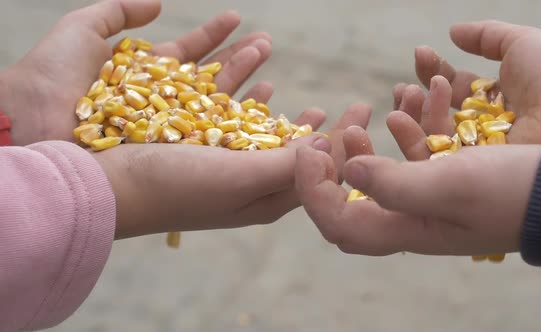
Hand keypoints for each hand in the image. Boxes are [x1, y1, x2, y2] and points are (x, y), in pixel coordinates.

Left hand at [0, 0, 272, 145]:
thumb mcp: (82, 29)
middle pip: (207, 78)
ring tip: (266, 59)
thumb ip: (119, 11)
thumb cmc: (50, 76)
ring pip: (213, 102)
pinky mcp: (171, 149)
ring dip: (241, 78)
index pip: (186, 53)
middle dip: (237, 58)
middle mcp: (160, 103)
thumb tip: (158, 3)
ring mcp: (167, 127)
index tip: (236, 19)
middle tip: (266, 43)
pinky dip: (234, 117)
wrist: (29, 123)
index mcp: (142, 75)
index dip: (211, 36)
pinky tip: (256, 101)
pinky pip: (208, 131)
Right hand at [94, 103, 370, 238]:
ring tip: (313, 103)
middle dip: (328, 135)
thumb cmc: (174, 186)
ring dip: (290, 119)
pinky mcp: (201, 149)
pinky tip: (265, 90)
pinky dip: (254, 106)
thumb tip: (331, 148)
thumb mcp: (238, 176)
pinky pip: (237, 124)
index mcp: (265, 200)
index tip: (365, 111)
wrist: (106, 184)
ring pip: (269, 139)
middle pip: (299, 158)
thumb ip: (286, 163)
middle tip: (355, 111)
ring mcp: (224, 168)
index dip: (345, 144)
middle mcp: (248, 187)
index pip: (318, 172)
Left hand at [295, 126, 540, 255]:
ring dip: (362, 149)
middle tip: (325, 138)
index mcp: (403, 231)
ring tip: (361, 118)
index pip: (337, 223)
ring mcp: (425, 203)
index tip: (310, 151)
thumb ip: (395, 184)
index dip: (313, 190)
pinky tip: (404, 108)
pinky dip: (400, 137)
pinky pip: (408, 162)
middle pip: (348, 204)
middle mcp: (408, 222)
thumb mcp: (450, 186)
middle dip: (328, 170)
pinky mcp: (442, 182)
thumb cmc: (508, 193)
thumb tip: (349, 171)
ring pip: (376, 180)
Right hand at [388, 20, 540, 159]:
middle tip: (405, 86)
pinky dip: (413, 141)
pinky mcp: (467, 176)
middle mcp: (483, 127)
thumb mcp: (522, 45)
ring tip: (406, 96)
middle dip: (417, 98)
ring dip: (413, 116)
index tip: (420, 54)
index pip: (456, 87)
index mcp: (495, 100)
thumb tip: (452, 32)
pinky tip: (399, 119)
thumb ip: (486, 36)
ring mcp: (476, 154)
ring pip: (432, 138)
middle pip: (439, 114)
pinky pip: (433, 162)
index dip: (436, 71)